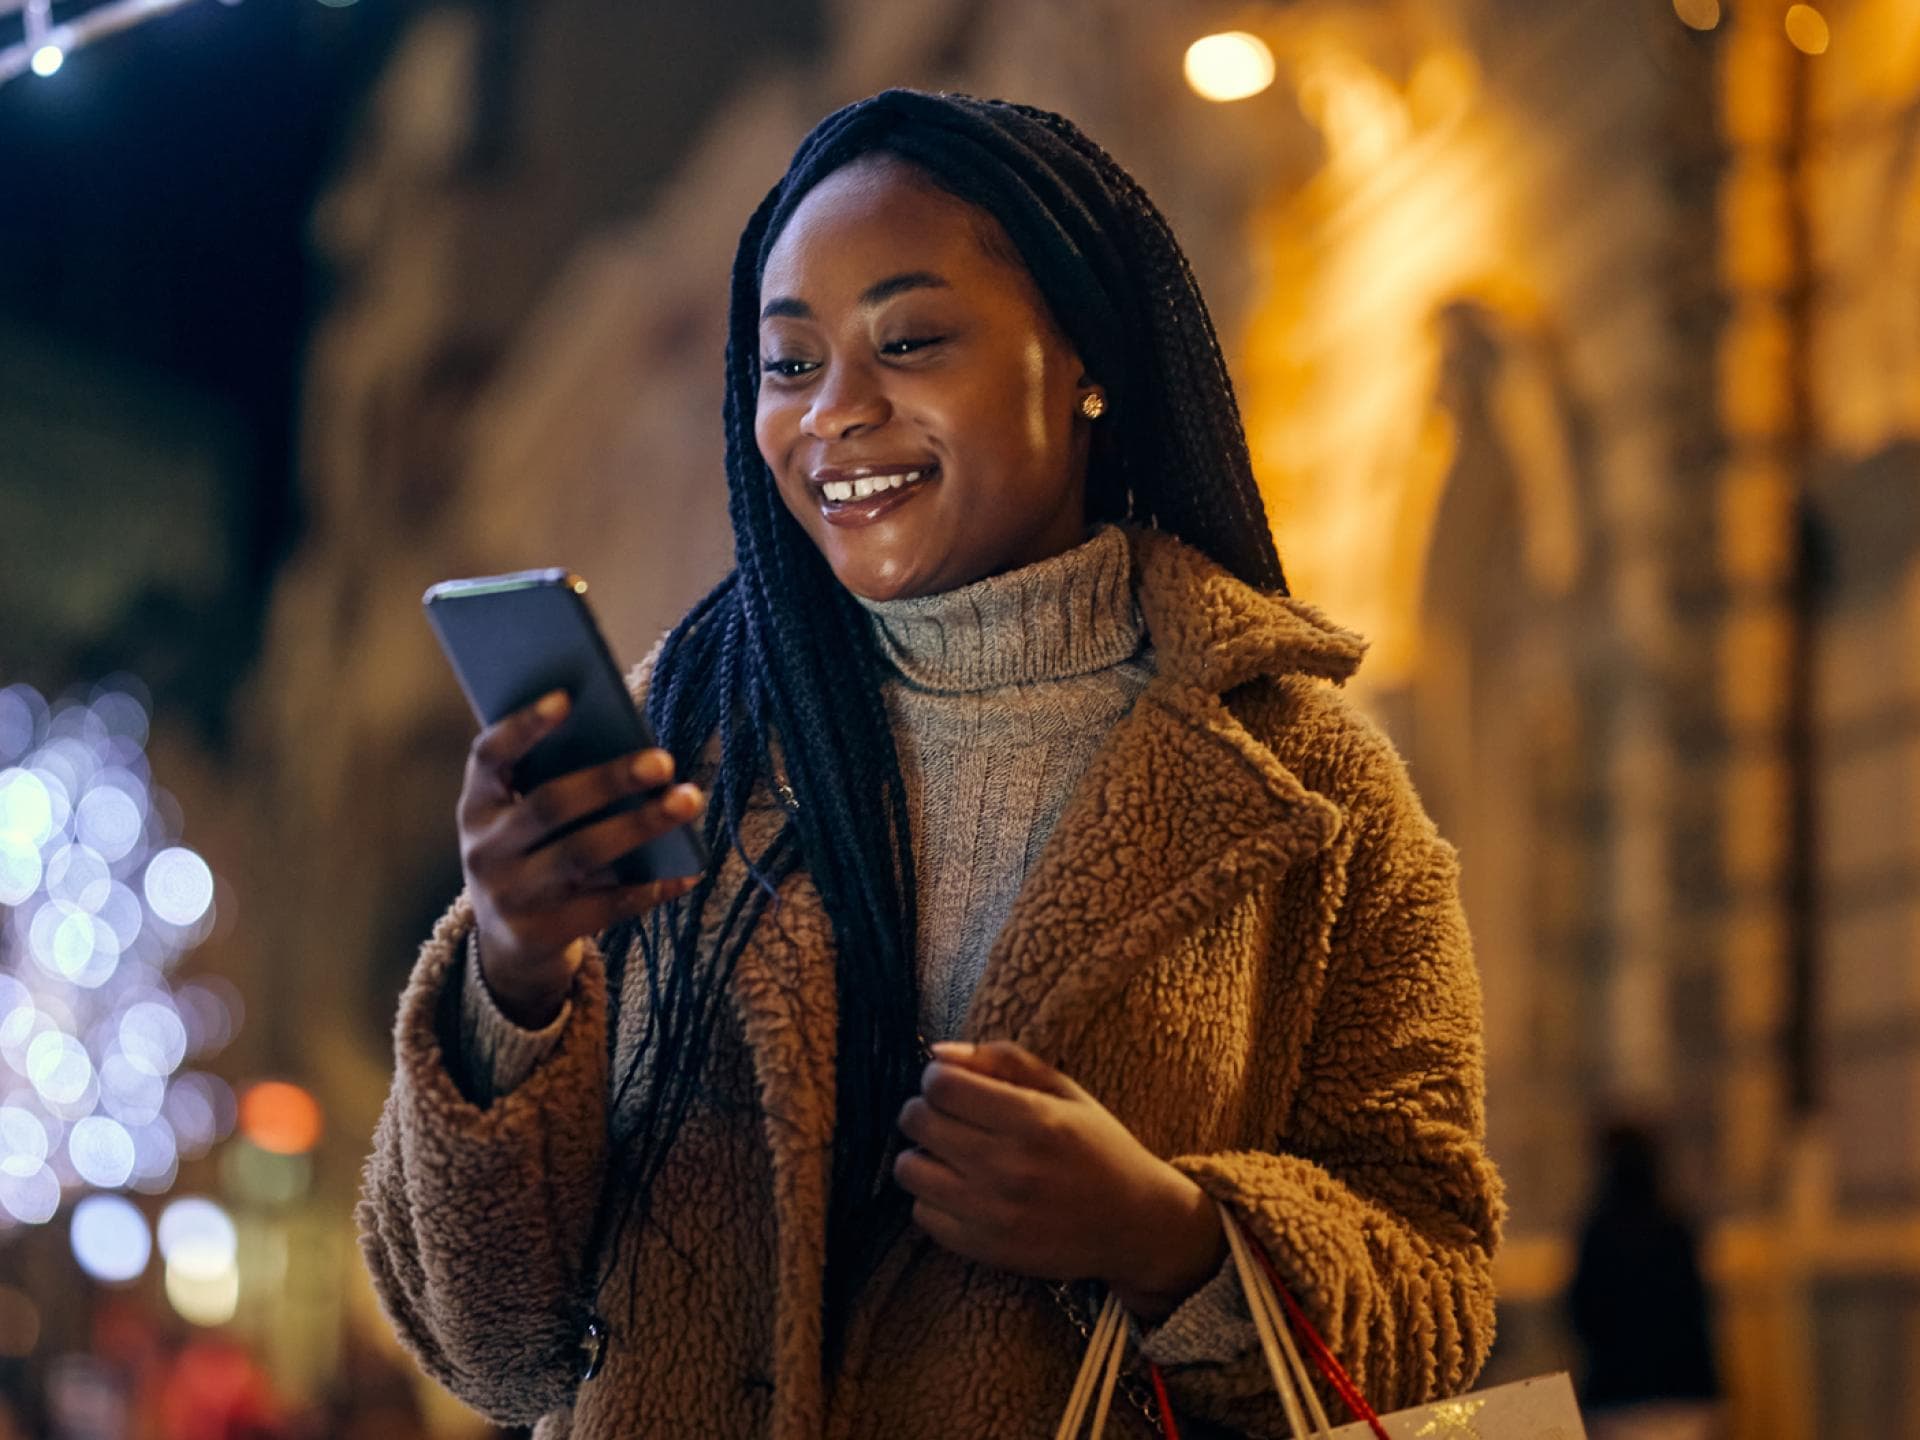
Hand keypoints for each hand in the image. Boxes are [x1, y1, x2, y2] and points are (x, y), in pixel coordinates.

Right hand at [457, 690, 705, 1026]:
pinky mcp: (542, 934)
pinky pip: (604, 906)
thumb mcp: (524, 822)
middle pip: (549, 804)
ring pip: (581, 854)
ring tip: (688, 800)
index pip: (489, 757)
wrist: (510, 948)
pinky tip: (687, 871)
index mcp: (477, 807)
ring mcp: (510, 896)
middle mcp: (484, 850)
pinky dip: (649, 887)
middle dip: (609, 779)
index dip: (523, 727)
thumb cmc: (534, 857)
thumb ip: (556, 784)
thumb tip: (632, 748)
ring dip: (640, 825)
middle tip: (663, 760)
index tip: (567, 697)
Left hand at [894, 1040, 1225, 1320]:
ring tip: (953, 1155)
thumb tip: (936, 1054)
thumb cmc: (1097, 1148)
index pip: (940, 1085)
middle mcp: (1007, 1167)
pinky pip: (923, 1214)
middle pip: (917, 1122)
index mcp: (1032, 1120)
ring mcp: (992, 1213)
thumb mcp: (1064, 1090)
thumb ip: (1002, 1061)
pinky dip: (935, 1198)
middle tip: (952, 1117)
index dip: (938, 1078)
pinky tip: (964, 1190)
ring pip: (908, 1169)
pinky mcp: (984, 1249)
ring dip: (924, 1155)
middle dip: (927, 1110)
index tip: (954, 1085)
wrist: (1134, 1224)